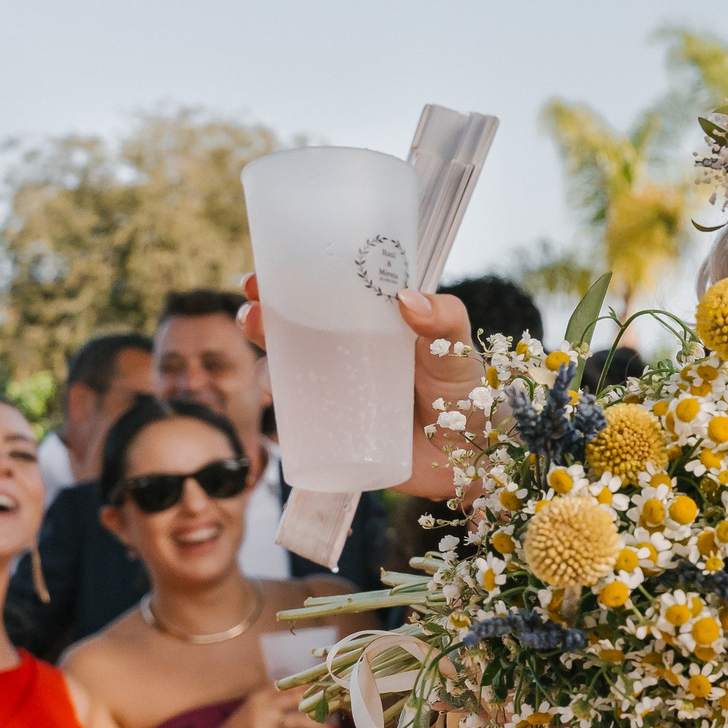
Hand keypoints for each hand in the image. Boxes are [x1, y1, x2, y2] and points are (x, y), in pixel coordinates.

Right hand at [211, 684, 338, 727]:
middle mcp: (262, 704)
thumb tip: (303, 698)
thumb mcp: (252, 712)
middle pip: (299, 697)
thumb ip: (273, 703)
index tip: (334, 681)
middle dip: (323, 698)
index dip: (314, 682)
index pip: (292, 684)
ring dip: (320, 725)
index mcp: (261, 694)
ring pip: (300, 720)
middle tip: (343, 699)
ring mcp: (262, 722)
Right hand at [241, 275, 483, 498]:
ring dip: (264, 349)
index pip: (330, 296)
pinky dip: (277, 400)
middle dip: (265, 312)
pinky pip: (296, 414)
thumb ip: (445, 321)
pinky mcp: (334, 431)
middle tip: (255, 302)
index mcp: (375, 328)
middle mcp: (349, 357)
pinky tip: (270, 388)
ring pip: (289, 367)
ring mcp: (339, 393)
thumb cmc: (468, 396)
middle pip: (297, 328)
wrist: (473, 460)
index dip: (298, 280)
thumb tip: (406, 298)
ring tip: (257, 333)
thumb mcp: (458, 351)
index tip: (274, 267)